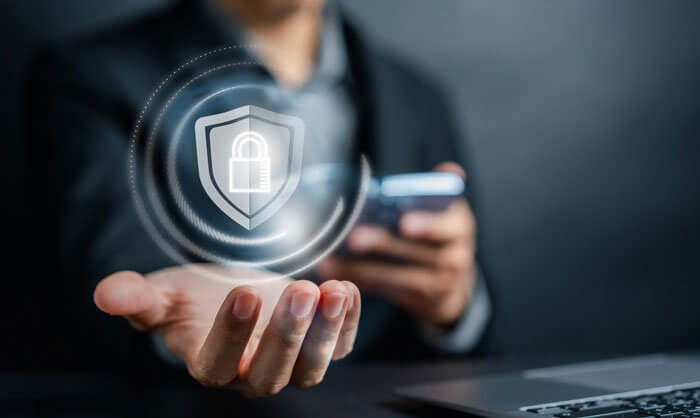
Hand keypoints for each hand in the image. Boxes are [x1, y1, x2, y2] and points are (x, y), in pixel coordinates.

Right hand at [93, 265, 359, 396]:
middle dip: (288, 334)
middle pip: (273, 373)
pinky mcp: (320, 346)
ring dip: (326, 331)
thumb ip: (138, 297)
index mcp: (210, 365)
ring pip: (312, 366)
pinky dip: (348, 322)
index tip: (241, 293)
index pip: (220, 362)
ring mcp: (291, 364)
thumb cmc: (194, 297)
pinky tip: (348, 289)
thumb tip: (105, 293)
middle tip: (299, 290)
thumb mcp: (164, 294)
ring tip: (333, 292)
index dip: (232, 334)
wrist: (233, 291)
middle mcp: (253, 374)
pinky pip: (341, 346)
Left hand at [317, 162, 475, 326]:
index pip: (447, 224)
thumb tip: (450, 170)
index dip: (427, 224)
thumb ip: (437, 191)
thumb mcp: (442, 211)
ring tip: (333, 262)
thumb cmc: (435, 235)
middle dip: (384, 245)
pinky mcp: (426, 304)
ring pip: (401, 278)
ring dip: (364, 269)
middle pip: (419, 252)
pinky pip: (391, 293)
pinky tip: (338, 275)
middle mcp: (457, 256)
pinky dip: (364, 283)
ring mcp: (444, 284)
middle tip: (353, 239)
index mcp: (459, 225)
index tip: (402, 223)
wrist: (453, 280)